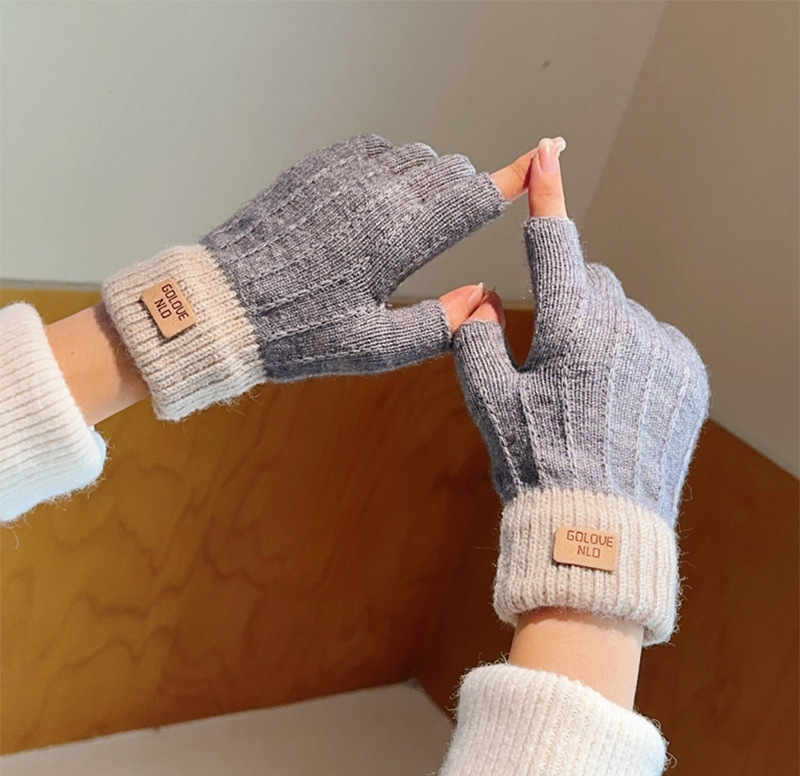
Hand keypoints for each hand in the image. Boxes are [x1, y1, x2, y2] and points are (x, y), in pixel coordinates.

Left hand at [102, 134, 509, 420]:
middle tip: (463, 218)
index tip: (538, 164)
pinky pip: (372, 150)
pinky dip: (389, 168)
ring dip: (428, 180)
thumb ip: (440, 324)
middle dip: (467, 192)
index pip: (472, 198)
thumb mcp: (377, 348)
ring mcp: (344, 175)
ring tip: (417, 215)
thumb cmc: (302, 333)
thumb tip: (482, 297)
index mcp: (398, 237)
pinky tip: (378, 196)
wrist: (224, 305)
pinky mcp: (316, 168)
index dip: (511, 181)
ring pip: (412, 158)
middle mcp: (377, 193)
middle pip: (448, 173)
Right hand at [452, 138, 709, 645]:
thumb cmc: (536, 463)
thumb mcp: (488, 402)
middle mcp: (623, 327)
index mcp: (569, 327)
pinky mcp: (689, 375)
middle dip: (570, 302)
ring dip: (604, 332)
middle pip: (591, 280)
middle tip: (554, 359)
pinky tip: (620, 402)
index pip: (553, 242)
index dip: (545, 193)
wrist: (600, 528)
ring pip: (625, 312)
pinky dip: (636, 355)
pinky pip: (657, 341)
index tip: (545, 153)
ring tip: (589, 394)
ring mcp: (663, 350)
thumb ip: (475, 338)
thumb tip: (480, 298)